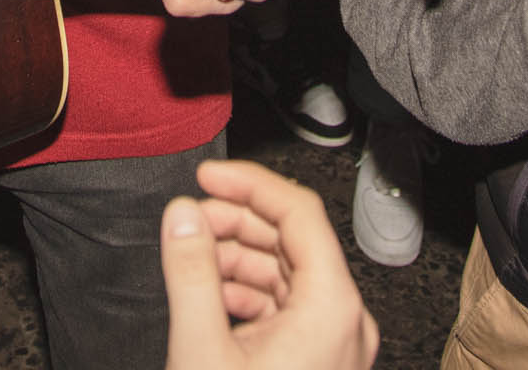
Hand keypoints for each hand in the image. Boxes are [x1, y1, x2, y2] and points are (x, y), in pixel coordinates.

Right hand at [161, 161, 377, 369]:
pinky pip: (285, 309)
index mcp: (332, 309)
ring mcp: (335, 346)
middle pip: (292, 240)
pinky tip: (210, 294)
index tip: (209, 175)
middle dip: (235, 222)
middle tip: (190, 217)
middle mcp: (345, 323)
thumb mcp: (202, 351)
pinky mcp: (317, 363)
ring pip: (286, 274)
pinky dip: (247, 294)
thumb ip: (190, 274)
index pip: (300, 211)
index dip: (249, 183)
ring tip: (193, 255)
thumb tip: (182, 215)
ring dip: (236, 258)